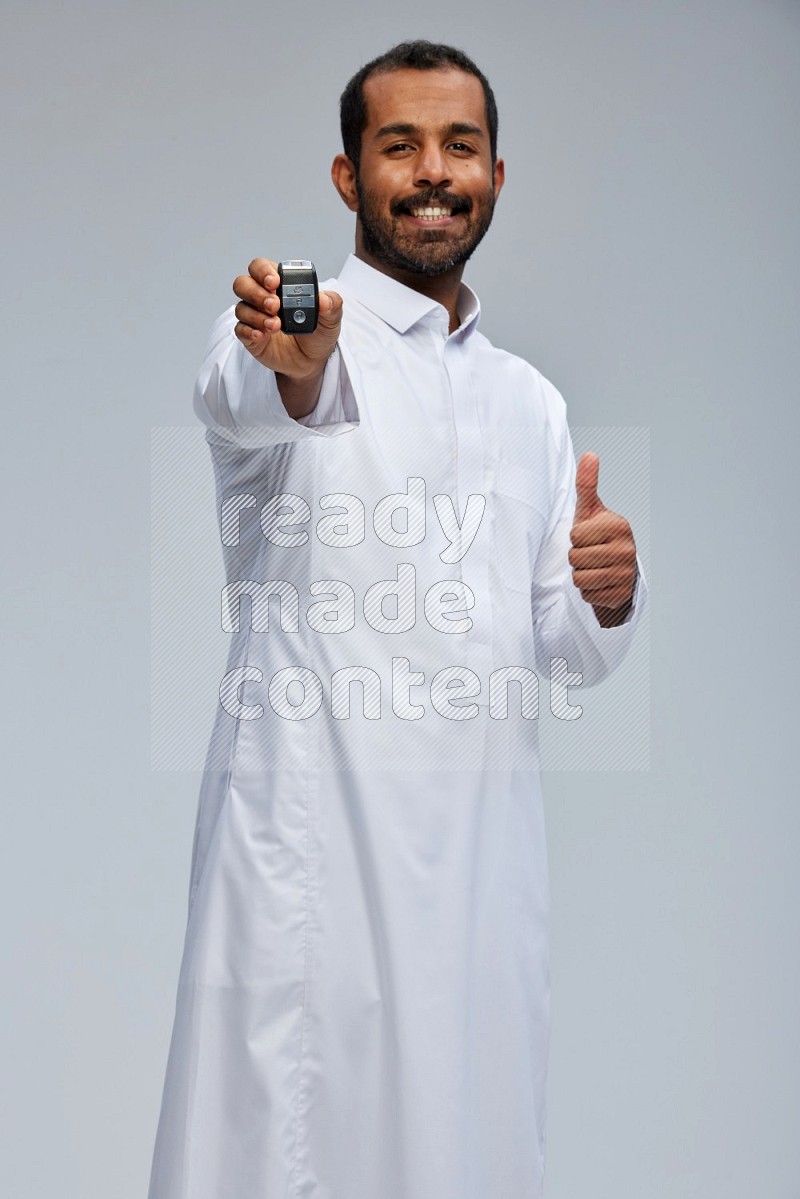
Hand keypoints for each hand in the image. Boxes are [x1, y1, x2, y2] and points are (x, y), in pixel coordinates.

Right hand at [232, 258, 342, 381]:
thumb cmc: (318, 333)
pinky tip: (262, 335)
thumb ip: (332, 305)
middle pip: (243, 284)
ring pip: (241, 307)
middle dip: (256, 292)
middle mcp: (262, 296)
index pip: (260, 267)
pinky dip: (249, 331)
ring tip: (275, 325)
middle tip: (275, 305)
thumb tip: (324, 299)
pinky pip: (240, 329)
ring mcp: (254, 316)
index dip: (263, 271)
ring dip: (256, 315)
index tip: (274, 282)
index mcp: (280, 284)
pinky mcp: (250, 335)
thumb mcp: (331, 319)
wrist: (313, 361)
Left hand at [568, 453, 637, 626]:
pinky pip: (588, 595)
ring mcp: (626, 574)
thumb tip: (590, 455)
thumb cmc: (598, 537)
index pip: (575, 536)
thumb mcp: (590, 511)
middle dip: (576, 558)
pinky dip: (589, 591)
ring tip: (593, 567)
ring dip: (581, 575)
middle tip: (590, 554)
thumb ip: (587, 484)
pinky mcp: (622, 595)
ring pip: (580, 578)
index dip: (575, 538)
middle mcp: (627, 549)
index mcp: (619, 526)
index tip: (588, 537)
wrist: (617, 569)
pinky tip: (599, 582)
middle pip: (575, 558)